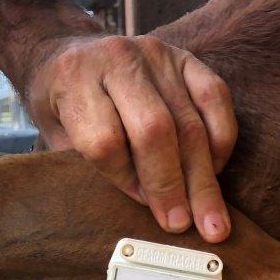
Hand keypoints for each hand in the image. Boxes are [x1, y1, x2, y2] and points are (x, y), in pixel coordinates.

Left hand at [0, 0, 236, 242]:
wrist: (69, 56)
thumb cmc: (64, 109)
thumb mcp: (58, 138)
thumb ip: (91, 167)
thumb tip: (143, 208)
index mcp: (74, 79)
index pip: (105, 140)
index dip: (124, 179)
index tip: (140, 207)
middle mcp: (118, 59)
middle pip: (154, 130)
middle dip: (171, 185)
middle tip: (183, 226)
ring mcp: (156, 54)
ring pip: (189, 122)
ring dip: (203, 179)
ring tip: (212, 222)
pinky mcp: (186, 56)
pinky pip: (216, 98)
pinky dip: (220, 141)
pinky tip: (215, 173)